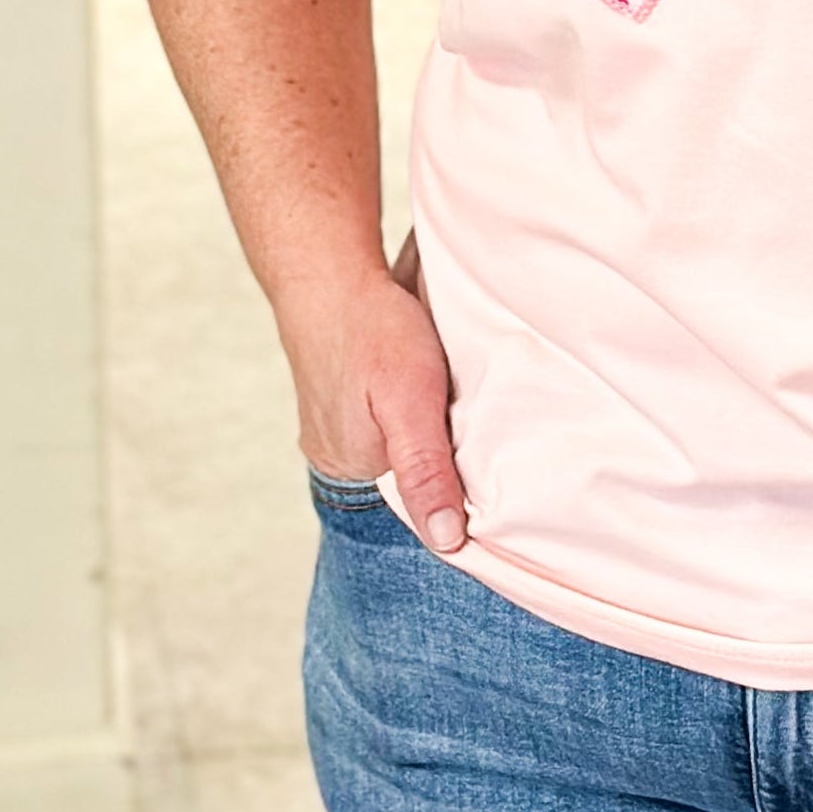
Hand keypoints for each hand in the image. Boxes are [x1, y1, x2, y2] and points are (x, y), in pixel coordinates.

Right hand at [276, 252, 468, 555]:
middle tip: (468, 414)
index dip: (454, 485)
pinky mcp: (338, 398)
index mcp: (355, 470)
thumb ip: (426, 470)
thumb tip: (447, 541)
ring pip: (397, 442)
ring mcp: (332, 427)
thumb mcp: (412, 400)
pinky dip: (404, 403)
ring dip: (424, 424)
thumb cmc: (371, 330)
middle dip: (441, 453)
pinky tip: (419, 380)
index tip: (486, 462)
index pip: (419, 502)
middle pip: (408, 473)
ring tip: (445, 394)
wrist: (327, 270)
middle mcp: (337, 459)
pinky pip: (381, 417)